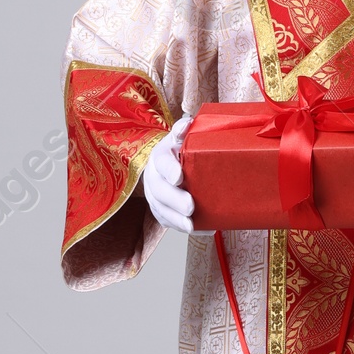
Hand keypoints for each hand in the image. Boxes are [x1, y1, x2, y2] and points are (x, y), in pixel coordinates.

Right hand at [143, 115, 192, 233]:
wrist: (167, 165)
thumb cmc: (179, 151)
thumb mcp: (180, 138)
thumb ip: (183, 130)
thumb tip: (188, 123)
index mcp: (160, 156)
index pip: (161, 162)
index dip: (169, 169)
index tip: (179, 177)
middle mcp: (153, 178)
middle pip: (160, 191)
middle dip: (174, 200)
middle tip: (190, 207)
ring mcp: (155, 197)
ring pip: (161, 210)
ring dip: (176, 220)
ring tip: (192, 226)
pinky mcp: (160, 211)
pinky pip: (168, 222)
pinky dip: (182, 228)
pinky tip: (200, 230)